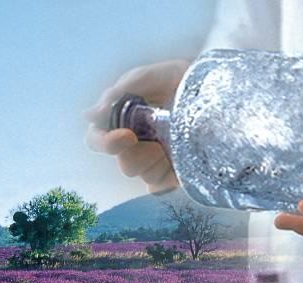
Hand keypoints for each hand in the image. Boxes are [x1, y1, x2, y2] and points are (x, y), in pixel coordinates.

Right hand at [84, 60, 188, 192]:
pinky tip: (181, 161)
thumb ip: (121, 91)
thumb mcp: (149, 76)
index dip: (106, 143)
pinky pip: (162, 186)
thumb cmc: (176, 78)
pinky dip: (170, 177)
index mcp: (118, 121)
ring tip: (177, 142)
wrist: (214, 86)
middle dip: (140, 156)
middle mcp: (133, 143)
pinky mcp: (171, 172)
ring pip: (144, 175)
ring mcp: (153, 159)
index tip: (128, 137)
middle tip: (159, 143)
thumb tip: (88, 115)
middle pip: (123, 164)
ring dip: (159, 162)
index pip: (96, 140)